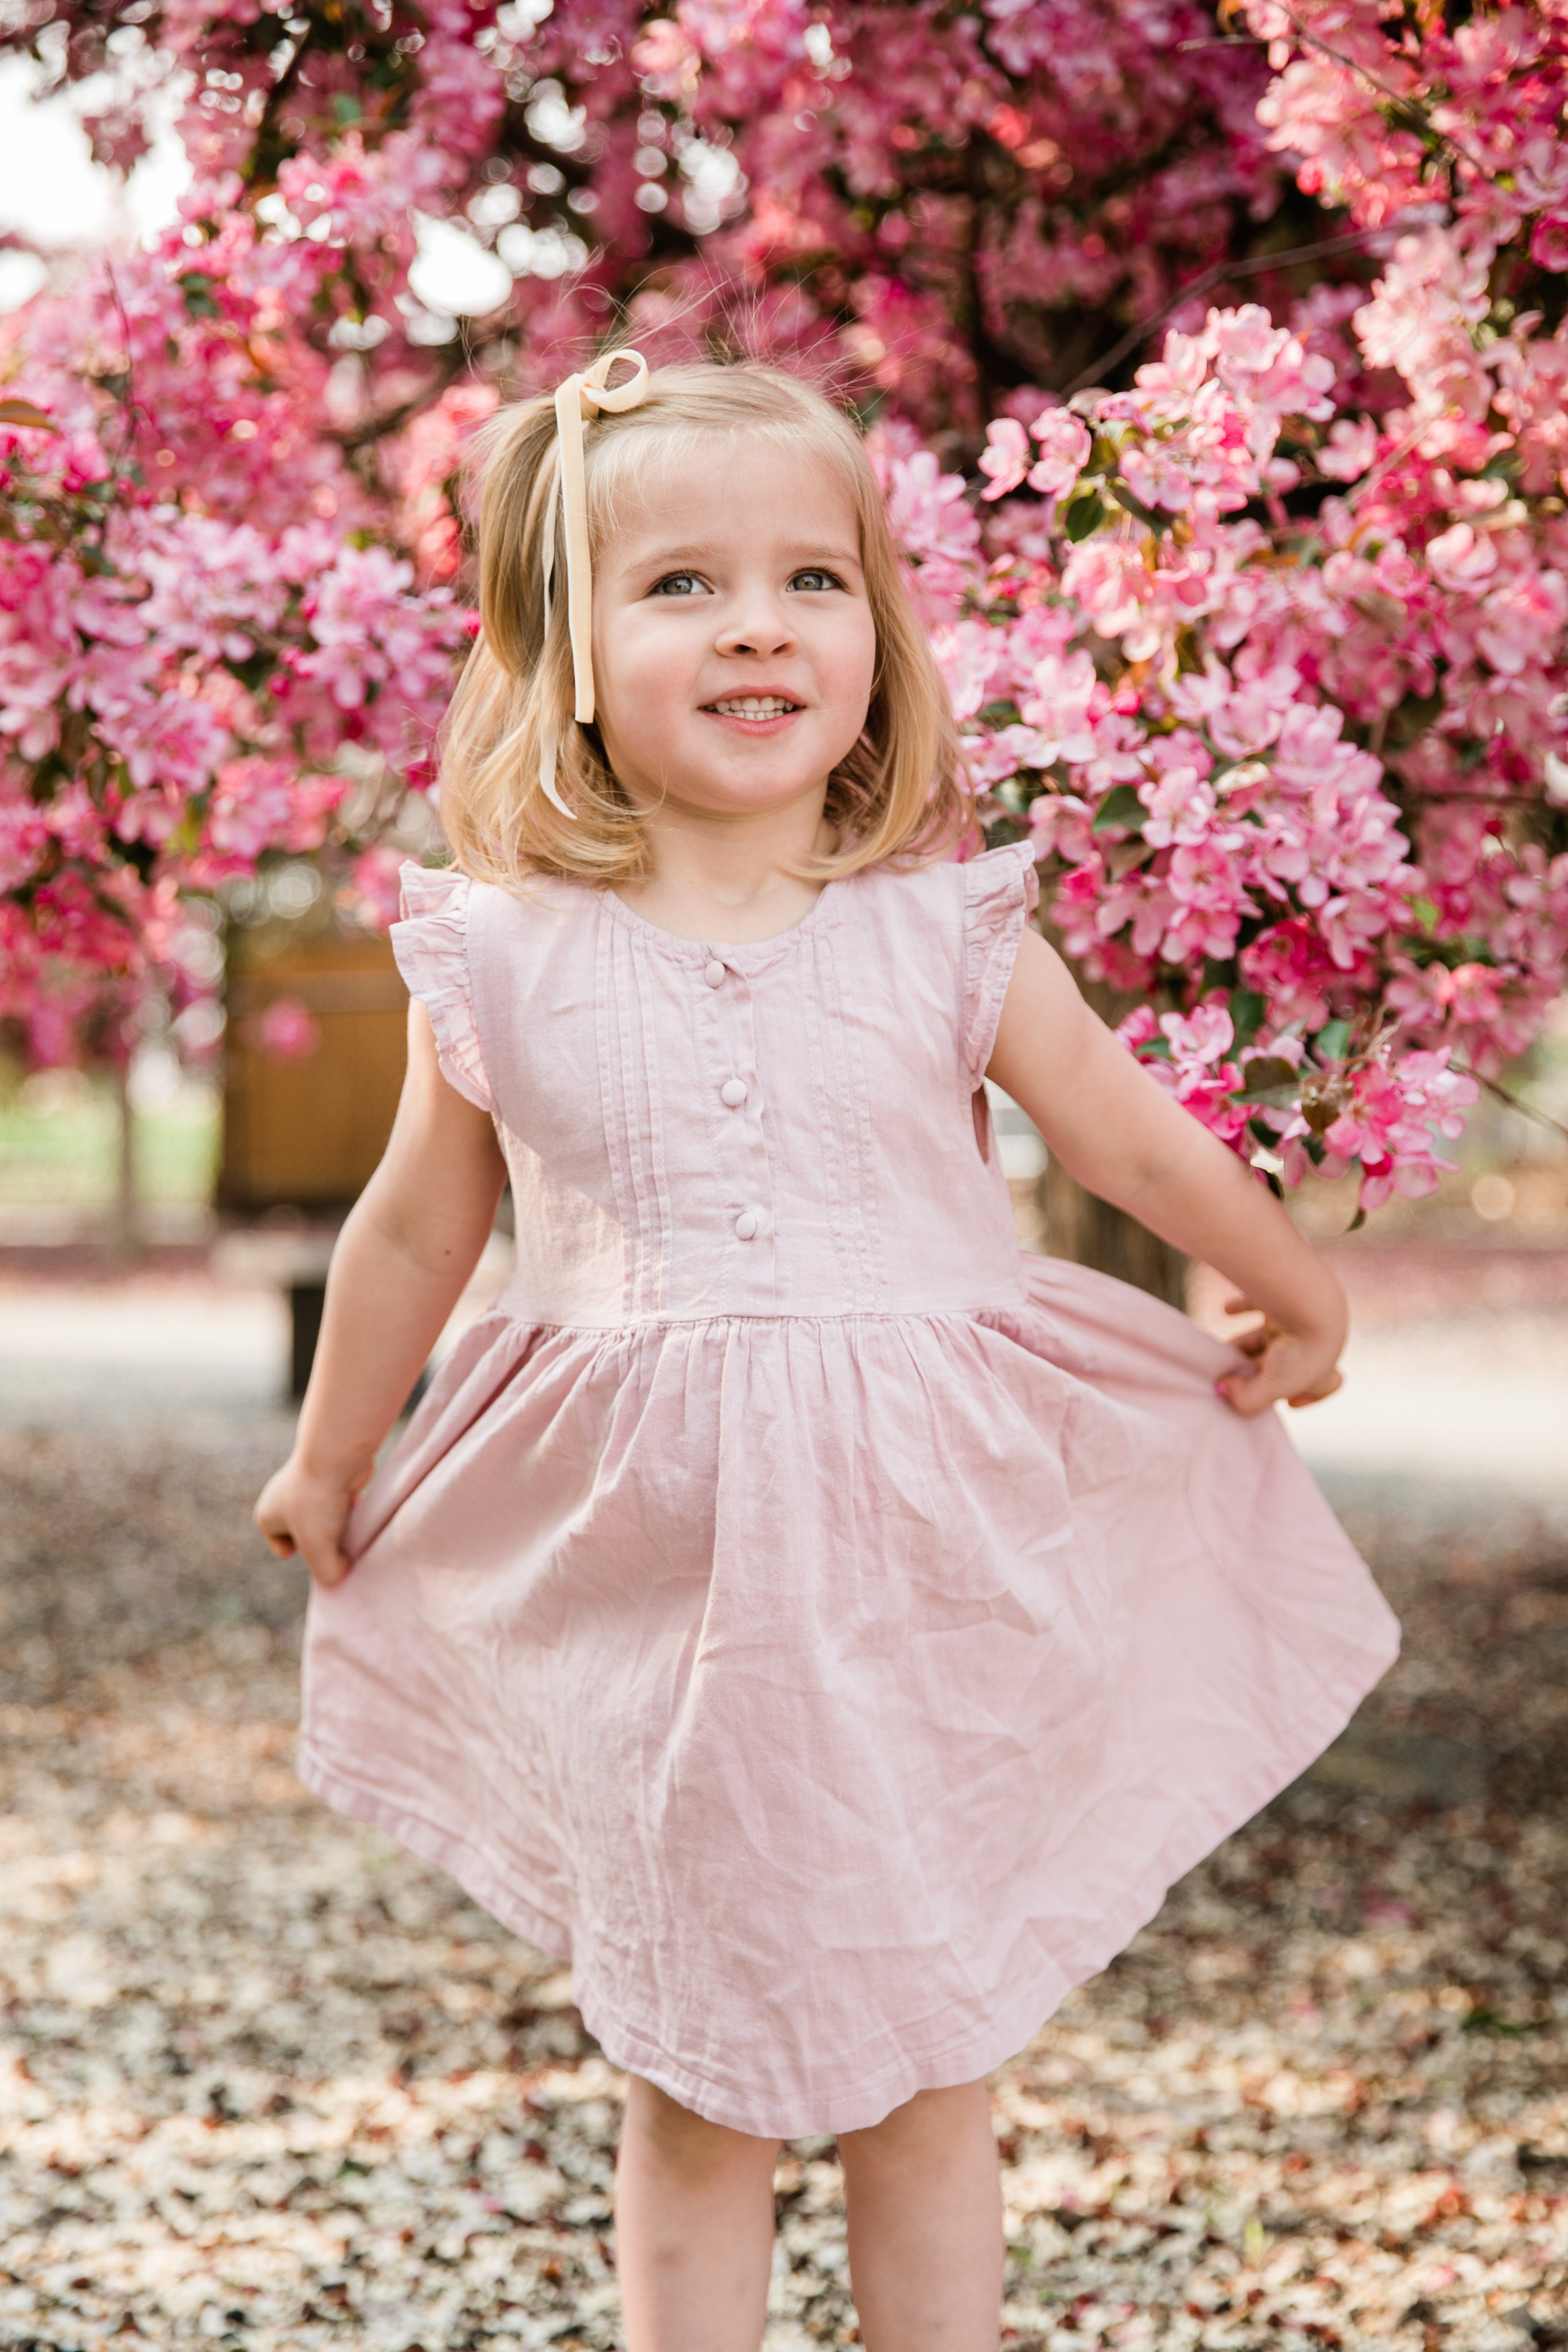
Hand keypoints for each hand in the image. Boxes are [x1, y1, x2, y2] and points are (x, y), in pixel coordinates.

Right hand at [254, 1450, 372, 1588]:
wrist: (336, 1453)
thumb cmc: (319, 1502)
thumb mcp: (318, 1550)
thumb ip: (327, 1573)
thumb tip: (340, 1573)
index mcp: (267, 1515)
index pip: (285, 1549)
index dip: (307, 1554)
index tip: (318, 1542)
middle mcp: (282, 1498)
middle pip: (308, 1534)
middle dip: (324, 1540)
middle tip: (338, 1537)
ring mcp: (305, 1485)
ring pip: (325, 1518)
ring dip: (339, 1524)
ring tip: (349, 1520)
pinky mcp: (329, 1476)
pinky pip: (339, 1502)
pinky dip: (349, 1507)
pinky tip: (358, 1505)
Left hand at [1216, 1294, 1344, 1416]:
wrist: (1307, 1303)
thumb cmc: (1299, 1352)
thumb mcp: (1273, 1388)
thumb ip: (1248, 1398)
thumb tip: (1225, 1387)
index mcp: (1323, 1369)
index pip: (1326, 1386)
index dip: (1310, 1396)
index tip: (1290, 1404)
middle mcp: (1314, 1345)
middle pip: (1284, 1362)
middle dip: (1257, 1371)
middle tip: (1234, 1376)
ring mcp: (1298, 1321)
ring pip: (1267, 1336)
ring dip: (1244, 1344)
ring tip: (1222, 1352)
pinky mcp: (1283, 1298)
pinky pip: (1259, 1305)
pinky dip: (1241, 1308)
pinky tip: (1226, 1310)